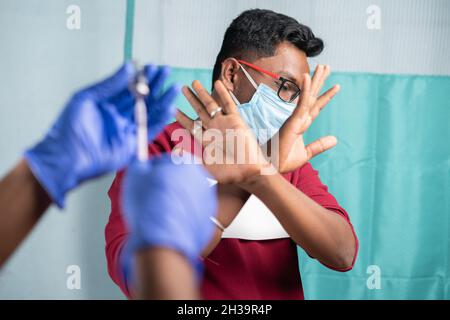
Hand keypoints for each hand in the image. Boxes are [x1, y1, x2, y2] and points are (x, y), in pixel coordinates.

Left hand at [24, 62, 179, 207]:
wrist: (67, 157)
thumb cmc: (69, 128)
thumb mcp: (86, 98)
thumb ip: (109, 84)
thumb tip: (128, 67)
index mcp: (106, 103)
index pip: (128, 87)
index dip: (141, 77)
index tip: (152, 66)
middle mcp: (118, 116)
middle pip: (141, 98)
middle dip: (155, 85)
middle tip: (166, 72)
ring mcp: (126, 130)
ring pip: (149, 113)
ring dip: (162, 101)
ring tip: (173, 88)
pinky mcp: (132, 145)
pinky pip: (149, 131)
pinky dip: (160, 121)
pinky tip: (169, 109)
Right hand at [121, 155, 217, 285]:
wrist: (163, 241)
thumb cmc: (149, 208)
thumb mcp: (135, 175)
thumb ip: (141, 162)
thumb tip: (141, 160)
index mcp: (185, 162)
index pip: (166, 161)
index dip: (152, 172)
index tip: (146, 182)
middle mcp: (201, 177)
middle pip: (179, 177)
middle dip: (167, 184)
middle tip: (152, 198)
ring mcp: (207, 197)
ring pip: (186, 194)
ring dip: (175, 199)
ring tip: (161, 212)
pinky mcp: (208, 217)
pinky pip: (192, 210)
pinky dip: (182, 214)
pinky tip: (170, 221)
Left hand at [176, 80, 272, 184]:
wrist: (247, 172)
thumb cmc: (228, 173)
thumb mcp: (206, 166)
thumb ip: (191, 158)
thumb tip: (175, 152)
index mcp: (206, 140)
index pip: (191, 126)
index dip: (182, 118)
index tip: (173, 109)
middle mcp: (214, 130)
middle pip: (200, 111)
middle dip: (191, 99)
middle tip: (182, 88)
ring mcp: (225, 124)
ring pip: (211, 105)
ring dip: (203, 93)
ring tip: (194, 82)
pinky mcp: (236, 121)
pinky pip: (229, 105)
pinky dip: (223, 94)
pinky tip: (217, 83)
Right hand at [270, 65, 339, 172]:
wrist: (271, 168)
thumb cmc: (283, 161)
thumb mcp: (306, 154)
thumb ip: (319, 145)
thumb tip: (335, 139)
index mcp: (301, 125)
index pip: (316, 107)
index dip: (326, 96)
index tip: (336, 86)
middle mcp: (298, 119)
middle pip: (312, 96)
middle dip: (319, 81)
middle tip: (326, 66)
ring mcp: (295, 119)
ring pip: (308, 96)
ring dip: (316, 80)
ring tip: (324, 66)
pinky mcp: (292, 121)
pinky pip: (301, 103)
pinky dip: (305, 90)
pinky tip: (307, 77)